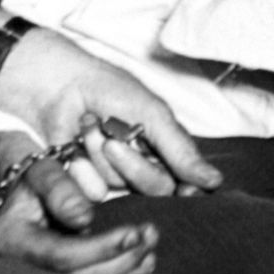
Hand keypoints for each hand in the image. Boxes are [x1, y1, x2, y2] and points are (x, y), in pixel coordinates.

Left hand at [0, 26, 222, 196]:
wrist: (57, 82)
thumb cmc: (107, 88)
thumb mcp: (152, 113)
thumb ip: (181, 149)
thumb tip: (215, 181)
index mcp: (163, 150)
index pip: (185, 181)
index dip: (186, 187)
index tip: (185, 189)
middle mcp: (141, 168)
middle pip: (156, 190)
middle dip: (134, 164)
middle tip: (114, 138)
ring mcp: (112, 178)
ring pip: (120, 190)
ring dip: (103, 155)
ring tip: (91, 126)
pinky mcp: (82, 183)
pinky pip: (91, 191)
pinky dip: (82, 164)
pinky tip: (74, 141)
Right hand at [0, 132, 158, 273]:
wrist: (30, 192)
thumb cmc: (36, 177)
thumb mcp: (42, 170)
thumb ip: (59, 188)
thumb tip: (83, 218)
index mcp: (11, 240)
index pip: (60, 256)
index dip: (99, 248)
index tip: (133, 232)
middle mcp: (23, 269)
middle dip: (119, 260)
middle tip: (150, 236)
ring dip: (126, 269)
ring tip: (150, 245)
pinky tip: (145, 260)